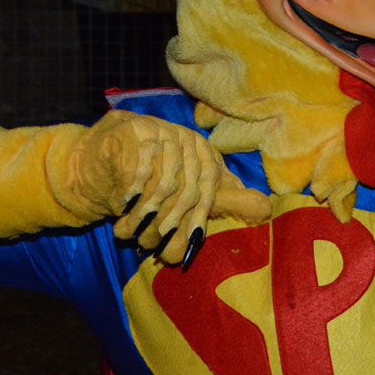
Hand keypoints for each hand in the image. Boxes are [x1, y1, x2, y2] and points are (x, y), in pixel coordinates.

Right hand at [64, 110, 270, 265]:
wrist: (111, 145)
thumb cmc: (153, 172)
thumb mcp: (188, 182)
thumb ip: (220, 195)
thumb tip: (263, 207)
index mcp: (203, 150)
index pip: (209, 186)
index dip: (200, 215)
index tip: (193, 239)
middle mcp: (187, 138)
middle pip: (186, 188)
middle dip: (170, 222)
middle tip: (155, 245)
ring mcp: (162, 130)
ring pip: (163, 183)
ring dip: (147, 213)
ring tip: (132, 232)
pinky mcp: (135, 129)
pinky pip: (139, 168)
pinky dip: (132, 191)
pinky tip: (124, 204)